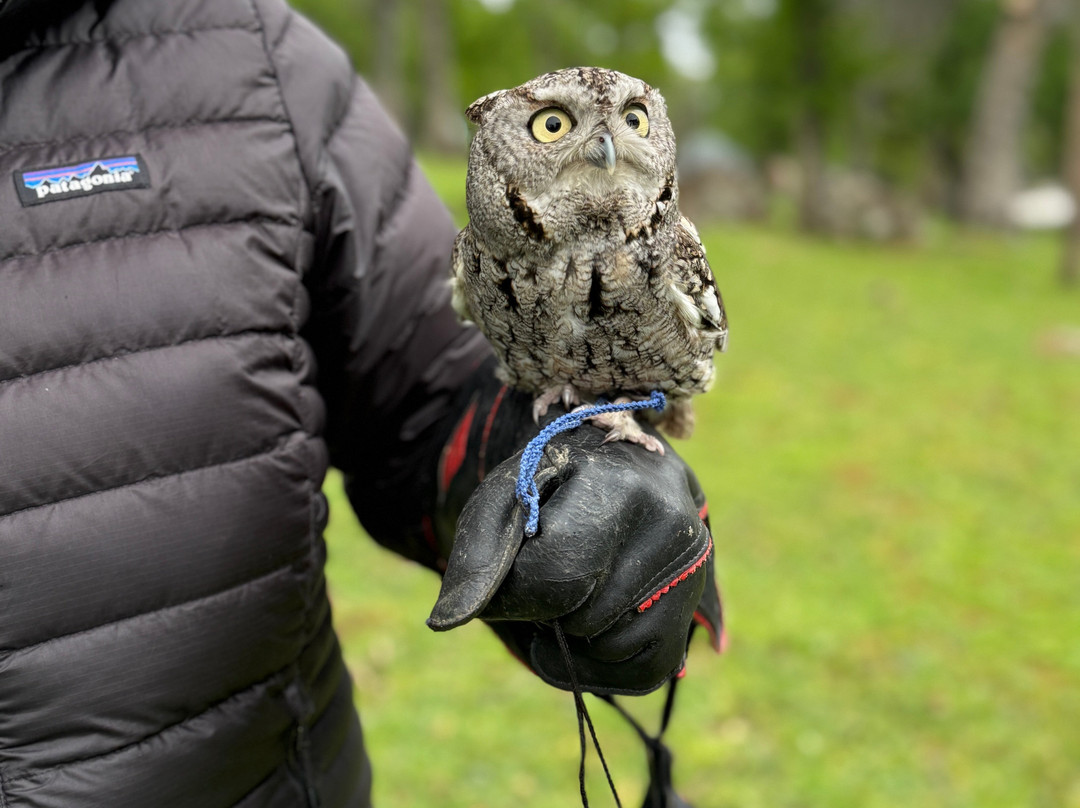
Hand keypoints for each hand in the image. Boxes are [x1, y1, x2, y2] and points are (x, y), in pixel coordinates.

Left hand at [427, 423, 721, 695]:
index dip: (514, 590)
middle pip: (582, 619)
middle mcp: (673, 530)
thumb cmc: (550, 485)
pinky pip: (641, 675)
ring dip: (571, 635)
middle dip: (547, 607)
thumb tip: (447, 623)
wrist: (613, 470)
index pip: (557, 578)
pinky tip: (584, 627)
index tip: (508, 568)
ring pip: (609, 649)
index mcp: (622, 488)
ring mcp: (692, 574)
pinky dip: (599, 665)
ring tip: (573, 584)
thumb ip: (477, 557)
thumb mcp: (504, 498)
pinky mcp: (694, 612)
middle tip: (552, 565)